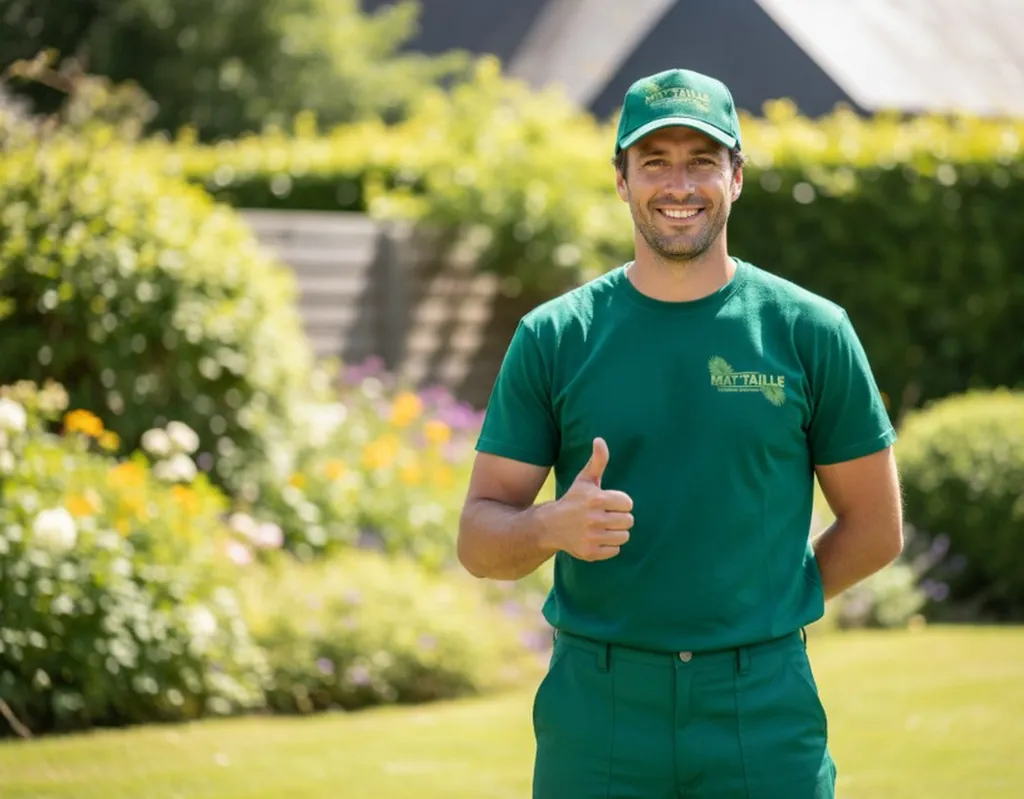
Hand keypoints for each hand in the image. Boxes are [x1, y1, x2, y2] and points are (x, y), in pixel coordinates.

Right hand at [542, 437, 633, 561]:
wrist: (550, 526)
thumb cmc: (573, 500)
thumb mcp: (585, 479)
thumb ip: (598, 460)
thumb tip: (600, 439)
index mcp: (596, 499)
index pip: (628, 503)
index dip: (620, 503)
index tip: (607, 503)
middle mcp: (593, 519)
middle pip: (629, 521)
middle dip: (619, 518)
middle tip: (605, 516)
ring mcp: (591, 537)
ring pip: (624, 537)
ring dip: (616, 533)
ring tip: (602, 527)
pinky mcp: (590, 552)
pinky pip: (615, 550)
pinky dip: (608, 546)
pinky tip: (596, 538)